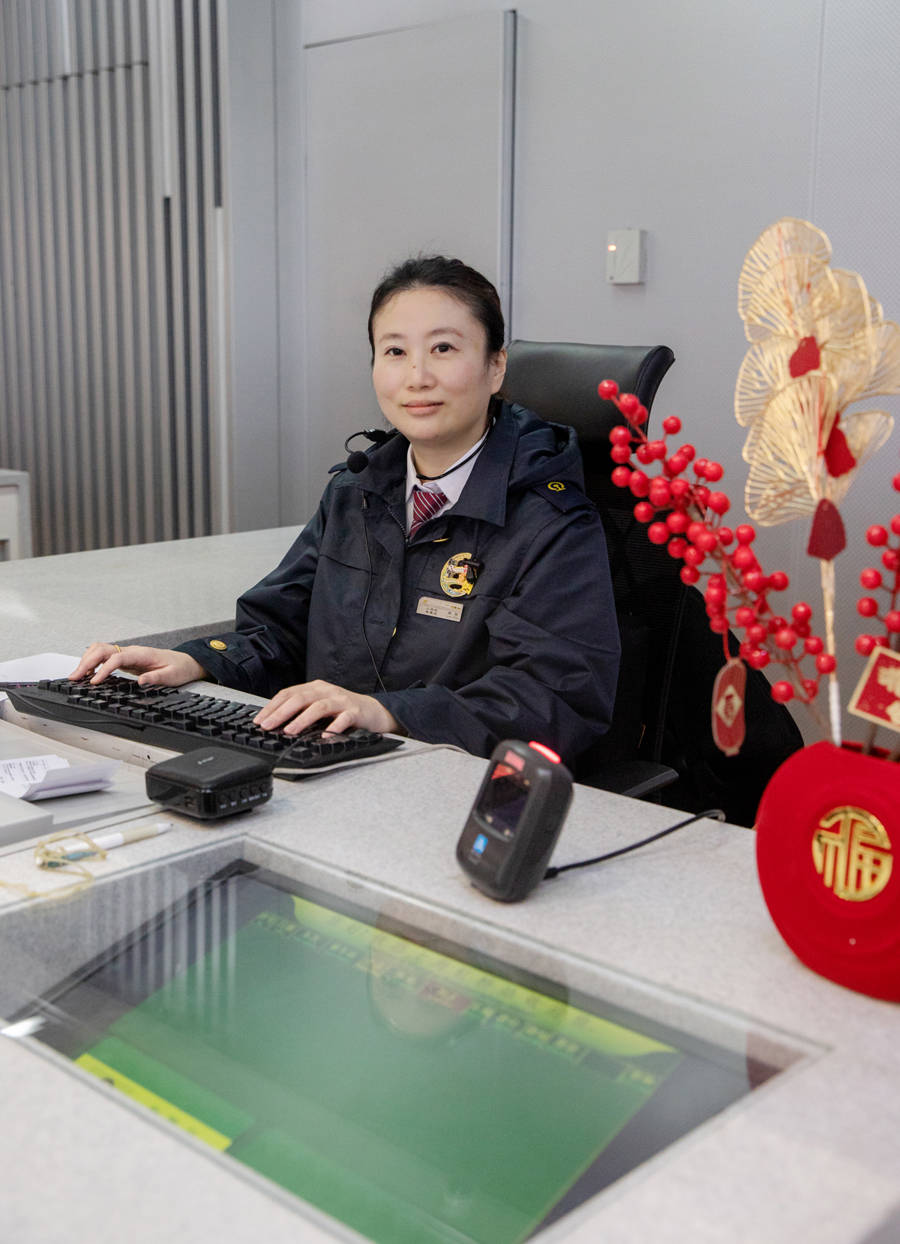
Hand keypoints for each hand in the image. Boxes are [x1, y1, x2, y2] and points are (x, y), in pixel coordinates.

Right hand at [69, 643, 206, 687]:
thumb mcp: (172, 676)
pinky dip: (92, 662)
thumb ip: (157, 678)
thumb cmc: (179, 668)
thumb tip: (142, 682)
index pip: (116, 658)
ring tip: (76, 676)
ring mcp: (127, 654)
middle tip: (74, 678)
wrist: (185, 662)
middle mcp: (131, 651)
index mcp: (141, 654)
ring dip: (86, 660)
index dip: (103, 669)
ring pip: (100, 650)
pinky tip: (88, 674)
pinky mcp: (125, 659)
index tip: (94, 682)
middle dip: (86, 662)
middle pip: (102, 650)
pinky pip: (104, 656)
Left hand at [253, 679, 399, 735]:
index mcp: (315, 687)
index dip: (272, 707)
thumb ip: (302, 710)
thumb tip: (275, 723)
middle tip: (268, 726)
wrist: (375, 712)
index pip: (289, 693)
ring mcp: (342, 700)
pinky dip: (332, 728)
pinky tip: (323, 736)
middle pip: (300, 698)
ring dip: (302, 720)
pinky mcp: (355, 712)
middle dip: (281, 713)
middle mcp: (327, 691)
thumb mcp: (320, 706)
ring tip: (289, 731)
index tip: (259, 721)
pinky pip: (343, 719)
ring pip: (318, 707)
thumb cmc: (344, 711)